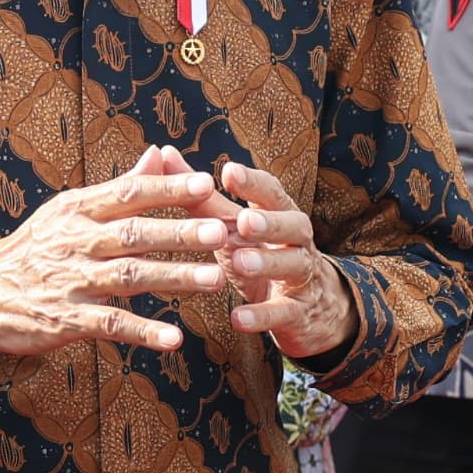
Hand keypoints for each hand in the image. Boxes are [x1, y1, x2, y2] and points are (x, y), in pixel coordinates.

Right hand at [0, 147, 236, 356]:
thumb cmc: (36, 247)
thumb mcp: (69, 210)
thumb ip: (119, 186)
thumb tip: (159, 152)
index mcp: (79, 210)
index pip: (128, 193)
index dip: (167, 189)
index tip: (206, 184)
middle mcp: (76, 241)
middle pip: (134, 233)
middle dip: (179, 233)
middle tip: (219, 232)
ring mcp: (71, 280)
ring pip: (129, 277)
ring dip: (173, 278)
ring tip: (214, 279)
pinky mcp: (66, 319)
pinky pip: (110, 325)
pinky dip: (143, 332)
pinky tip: (174, 339)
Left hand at [212, 160, 350, 358]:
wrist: (308, 306)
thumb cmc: (260, 252)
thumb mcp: (232, 225)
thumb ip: (201, 195)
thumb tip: (164, 154)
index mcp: (280, 213)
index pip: (271, 192)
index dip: (252, 183)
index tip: (229, 172)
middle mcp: (297, 240)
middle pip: (292, 224)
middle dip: (269, 222)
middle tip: (244, 220)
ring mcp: (301, 276)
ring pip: (292, 265)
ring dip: (267, 263)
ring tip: (241, 263)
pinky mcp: (298, 312)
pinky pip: (283, 312)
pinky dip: (261, 315)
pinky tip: (237, 318)